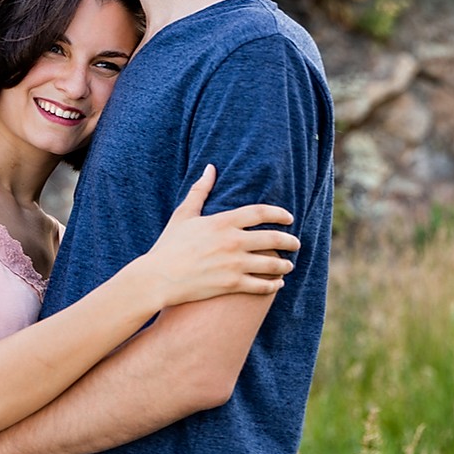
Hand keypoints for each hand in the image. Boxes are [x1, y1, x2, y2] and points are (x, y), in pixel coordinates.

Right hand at [142, 164, 299, 307]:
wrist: (157, 278)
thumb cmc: (169, 245)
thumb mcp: (184, 214)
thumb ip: (200, 190)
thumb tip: (210, 167)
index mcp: (223, 222)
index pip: (261, 212)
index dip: (279, 213)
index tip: (289, 218)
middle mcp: (232, 241)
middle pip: (273, 238)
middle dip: (289, 241)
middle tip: (296, 243)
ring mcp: (234, 264)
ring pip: (271, 264)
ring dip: (284, 264)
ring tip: (289, 265)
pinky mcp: (231, 285)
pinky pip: (261, 286)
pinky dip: (273, 285)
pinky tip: (277, 284)